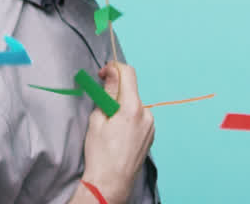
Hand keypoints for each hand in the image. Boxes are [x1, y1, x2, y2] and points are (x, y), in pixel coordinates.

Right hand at [81, 63, 154, 203]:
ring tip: (108, 121)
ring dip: (122, 104)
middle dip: (115, 89)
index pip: (128, 73)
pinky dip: (128, 115)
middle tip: (100, 100)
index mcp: (132, 107)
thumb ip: (106, 93)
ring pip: (134, 103)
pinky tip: (118, 130)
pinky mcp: (151, 134)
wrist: (112, 182)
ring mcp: (151, 125)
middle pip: (131, 89)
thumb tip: (110, 75)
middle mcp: (146, 113)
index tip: (102, 74)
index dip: (113, 68)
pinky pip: (139, 116)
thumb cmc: (100, 153)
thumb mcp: (97, 119)